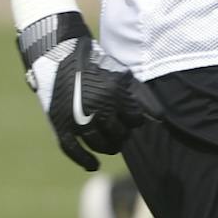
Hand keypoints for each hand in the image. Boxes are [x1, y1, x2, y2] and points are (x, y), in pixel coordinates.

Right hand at [16, 11, 145, 170]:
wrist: (57, 51)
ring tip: (111, 144)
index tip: (130, 118)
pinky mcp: (60, 122)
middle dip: (122, 133)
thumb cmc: (93, 61)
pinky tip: (93, 166)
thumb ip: (141, 95)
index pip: (134, 120)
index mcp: (114, 93)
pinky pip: (73, 149)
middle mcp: (96, 107)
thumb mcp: (120, 73)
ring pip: (99, 142)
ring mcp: (76, 117)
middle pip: (118, 133)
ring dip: (108, 146)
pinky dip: (84, 160)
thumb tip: (160, 118)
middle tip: (120, 131)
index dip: (134, 120)